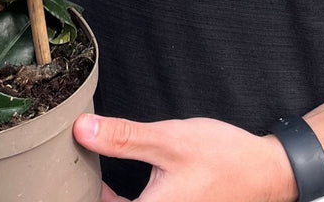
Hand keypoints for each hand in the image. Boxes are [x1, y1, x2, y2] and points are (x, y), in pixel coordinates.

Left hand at [72, 113, 297, 201]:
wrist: (264, 172)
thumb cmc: (221, 157)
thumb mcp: (169, 140)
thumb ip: (124, 137)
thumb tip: (81, 129)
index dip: (79, 194)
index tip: (59, 180)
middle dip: (87, 193)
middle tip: (66, 173)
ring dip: (102, 196)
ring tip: (80, 172)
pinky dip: (117, 199)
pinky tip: (107, 181)